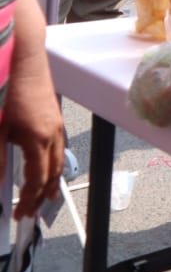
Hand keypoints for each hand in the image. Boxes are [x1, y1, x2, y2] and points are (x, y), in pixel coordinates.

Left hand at [0, 48, 64, 217]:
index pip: (37, 179)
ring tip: (48, 196)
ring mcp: (56, 124)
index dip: (29, 199)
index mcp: (38, 139)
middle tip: (32, 213)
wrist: (25, 56)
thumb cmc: (10, 89)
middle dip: (43, 195)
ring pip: (59, 160)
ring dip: (52, 180)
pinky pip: (58, 147)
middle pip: (53, 172)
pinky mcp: (53, 115)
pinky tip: (48, 164)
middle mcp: (52, 134)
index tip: (21, 214)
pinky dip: (54, 163)